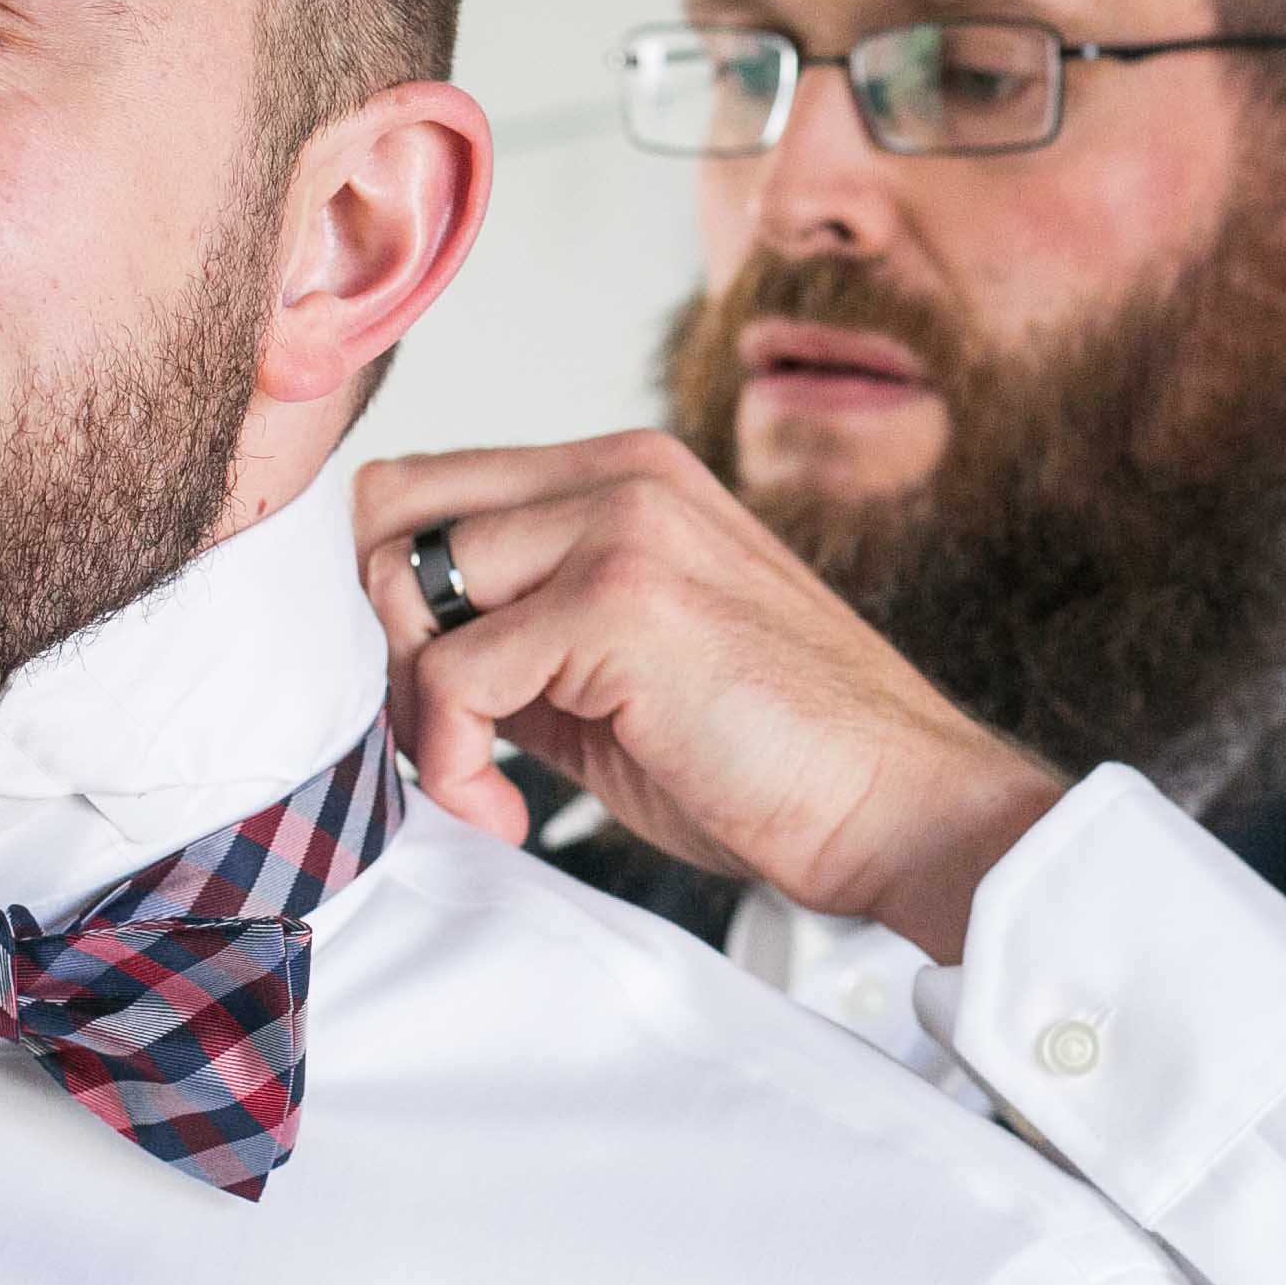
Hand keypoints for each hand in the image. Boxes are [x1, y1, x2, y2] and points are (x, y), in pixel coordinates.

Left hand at [353, 432, 1065, 963]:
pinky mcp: (618, 601)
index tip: (429, 706)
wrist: (902, 805)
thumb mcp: (618, 671)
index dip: (387, 600)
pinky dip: (451, 763)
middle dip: (383, 640)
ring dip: (414, 710)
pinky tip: (508, 811)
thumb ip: (519, 633)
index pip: (425, 485)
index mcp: (626, 473)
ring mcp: (621, 526)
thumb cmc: (771, 758)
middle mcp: (621, 474)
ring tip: (478, 783)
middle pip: (390, 514)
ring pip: (407, 589)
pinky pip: (452, 676)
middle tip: (438, 743)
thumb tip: (394, 654)